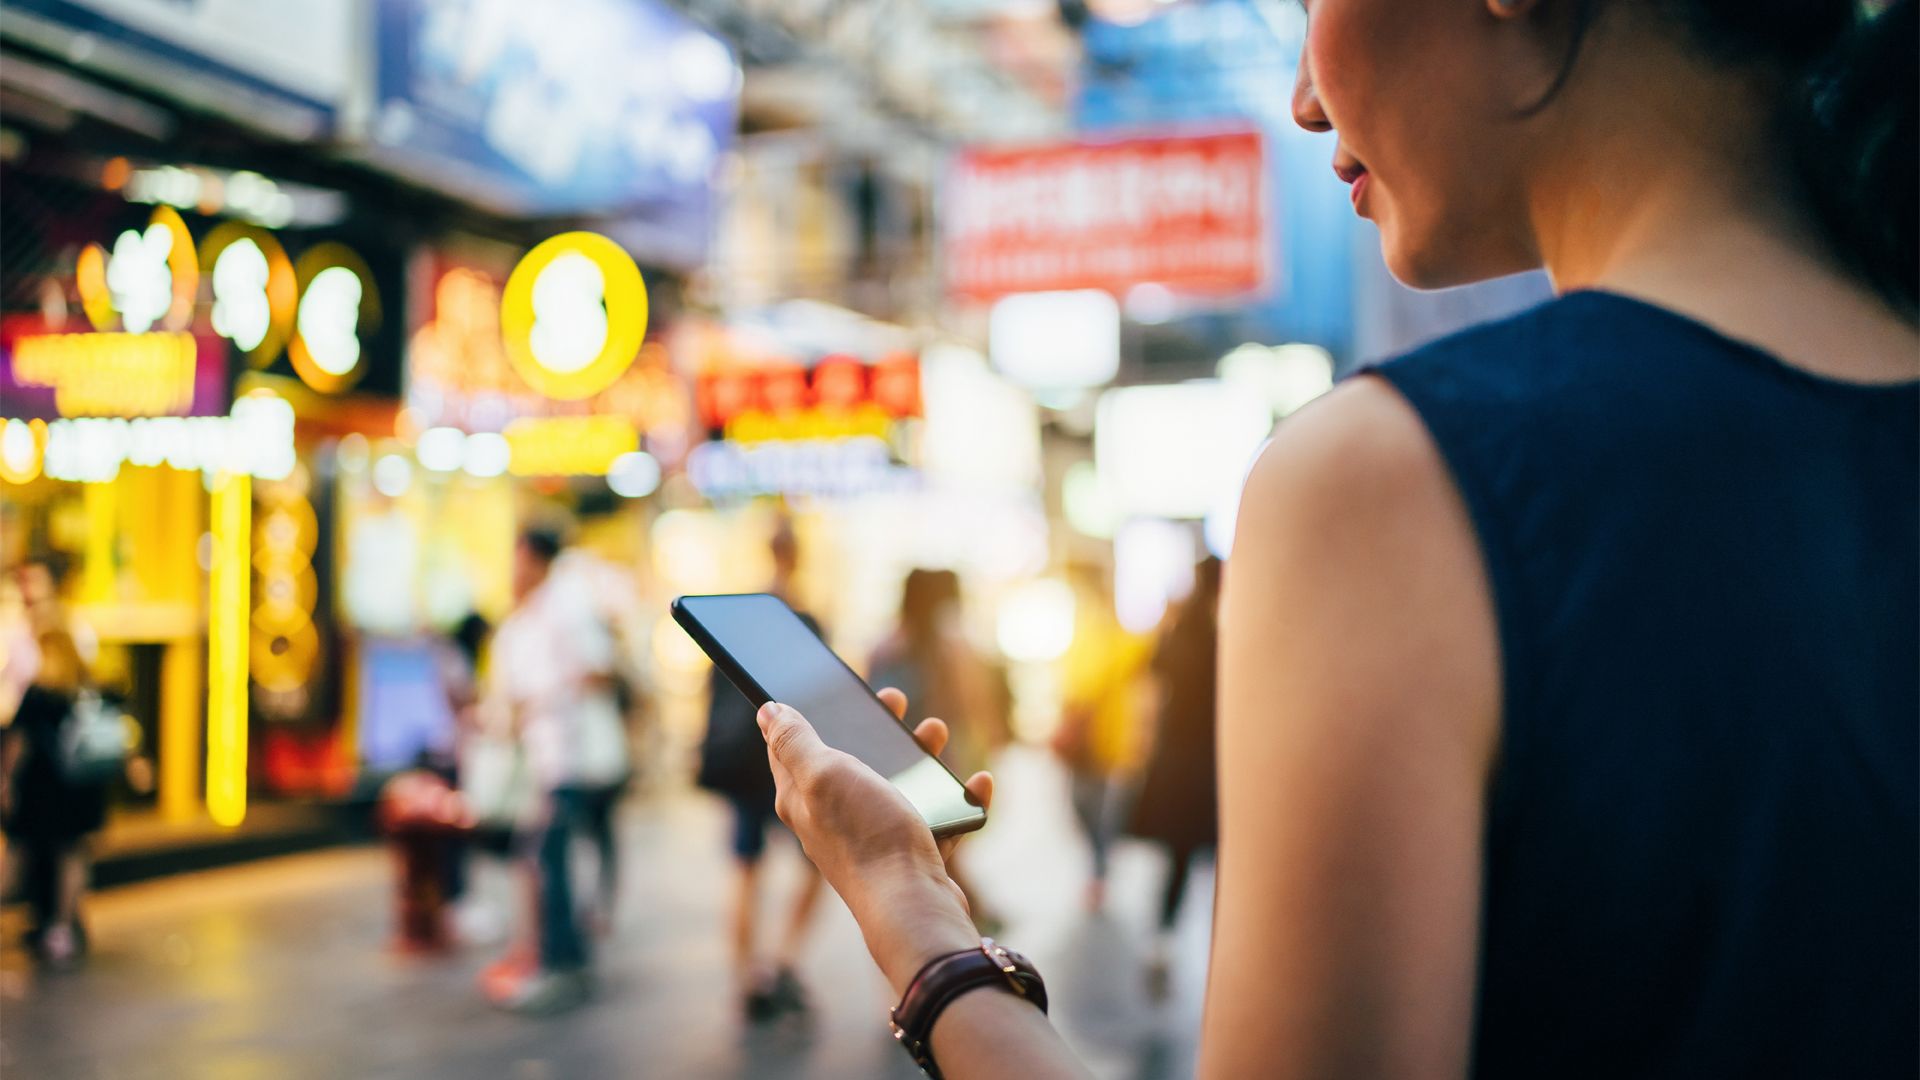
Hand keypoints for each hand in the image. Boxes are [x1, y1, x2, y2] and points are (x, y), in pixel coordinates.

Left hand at [757, 689, 993, 993]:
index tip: (823, 690)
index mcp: (804, 799)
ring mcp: (874, 839)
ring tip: (937, 730)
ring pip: (897, 786)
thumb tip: (767, 712)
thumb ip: (795, 741)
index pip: (789, 751)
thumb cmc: (867, 836)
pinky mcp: (911, 857)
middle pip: (850, 762)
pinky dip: (958, 799)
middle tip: (893, 700)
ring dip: (919, 755)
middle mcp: (834, 820)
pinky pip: (938, 819)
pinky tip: (978, 784)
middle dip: (873, 727)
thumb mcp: (824, 774)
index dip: (803, 716)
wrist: (914, 906)